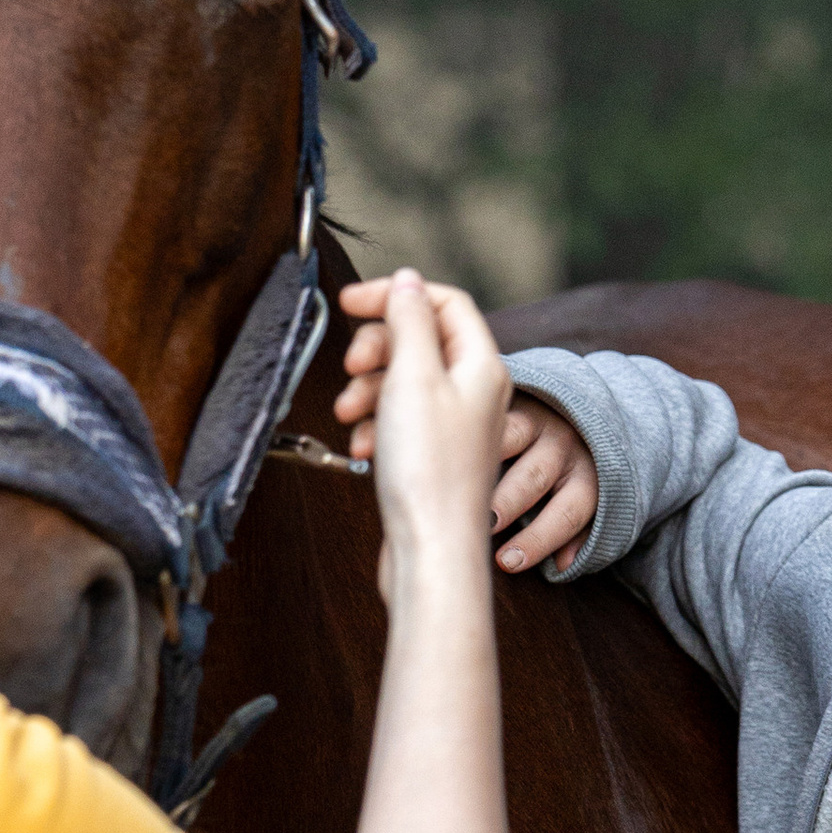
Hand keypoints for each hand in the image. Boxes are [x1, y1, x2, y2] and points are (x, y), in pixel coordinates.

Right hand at [335, 287, 599, 573]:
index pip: (445, 302)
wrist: (432, 552)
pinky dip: (376, 423)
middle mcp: (477, 392)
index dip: (397, 294)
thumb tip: (408, 280)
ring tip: (349, 412)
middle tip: (352, 367)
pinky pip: (401, 420)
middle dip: (378, 346)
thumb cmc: (429, 472)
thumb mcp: (413, 378)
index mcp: (482, 365)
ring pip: (406, 381)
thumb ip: (410, 322)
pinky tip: (361, 444)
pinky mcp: (435, 456)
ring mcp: (456, 426)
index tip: (352, 302)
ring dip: (370, 388)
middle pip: (422, 339)